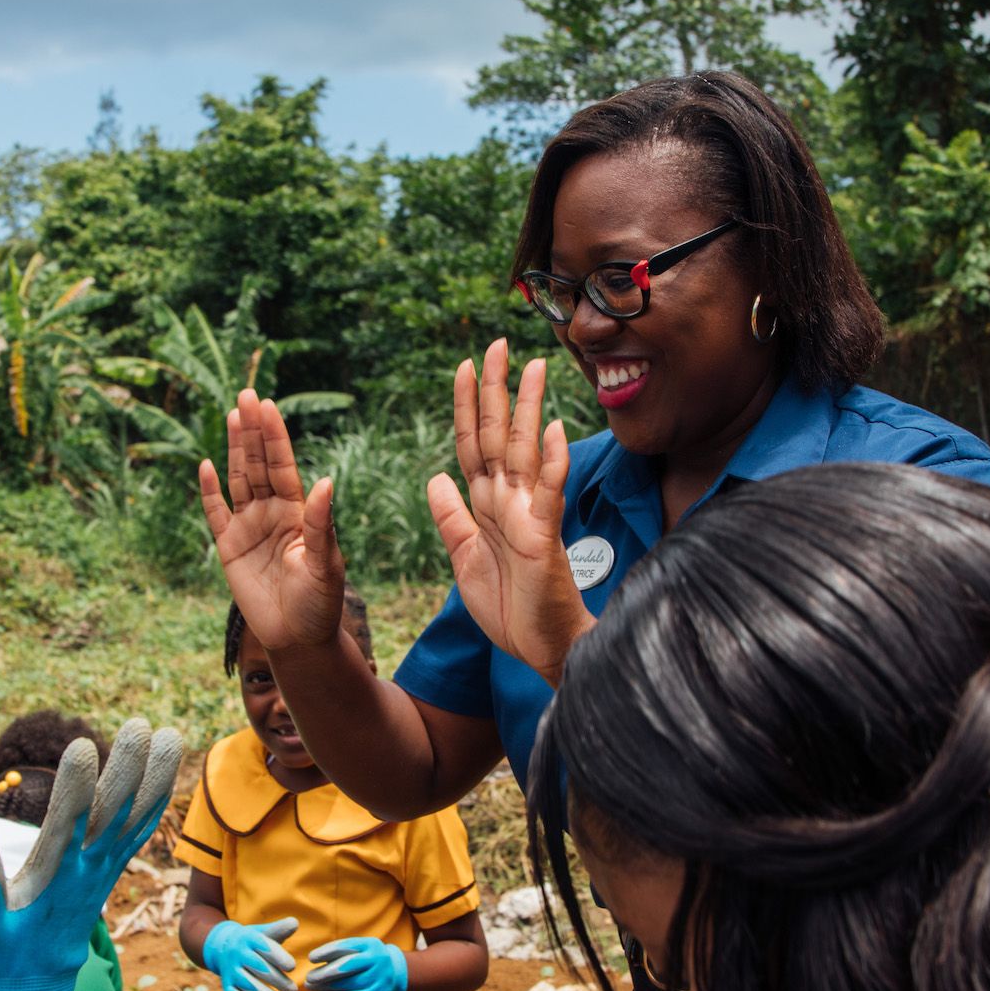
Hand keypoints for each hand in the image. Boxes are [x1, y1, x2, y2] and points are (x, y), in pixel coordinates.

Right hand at [0, 717, 182, 990]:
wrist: (35, 985)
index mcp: (50, 878)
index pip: (65, 825)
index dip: (75, 787)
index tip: (81, 746)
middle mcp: (85, 869)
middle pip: (112, 814)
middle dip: (126, 769)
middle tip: (139, 725)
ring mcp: (104, 868)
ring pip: (136, 818)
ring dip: (155, 778)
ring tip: (170, 735)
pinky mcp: (112, 868)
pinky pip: (141, 830)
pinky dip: (158, 799)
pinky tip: (169, 770)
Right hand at [199, 389, 346, 652]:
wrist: (299, 638)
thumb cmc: (320, 603)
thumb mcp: (326, 564)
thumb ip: (322, 525)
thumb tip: (326, 482)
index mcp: (298, 513)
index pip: (283, 466)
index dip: (275, 437)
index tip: (268, 405)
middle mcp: (272, 514)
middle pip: (259, 465)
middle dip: (253, 431)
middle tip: (247, 395)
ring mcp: (249, 528)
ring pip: (239, 480)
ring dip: (235, 450)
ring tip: (233, 416)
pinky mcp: (228, 549)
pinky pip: (216, 514)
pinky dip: (209, 492)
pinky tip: (206, 466)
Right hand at [202, 918, 299, 990]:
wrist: (223, 947)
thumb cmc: (253, 940)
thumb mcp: (264, 932)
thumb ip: (280, 929)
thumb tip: (294, 923)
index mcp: (249, 938)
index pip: (264, 946)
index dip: (278, 957)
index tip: (292, 967)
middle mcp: (237, 953)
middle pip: (258, 967)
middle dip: (277, 980)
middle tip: (294, 990)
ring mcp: (230, 970)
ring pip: (247, 984)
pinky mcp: (226, 985)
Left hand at [305, 937, 408, 990]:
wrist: (394, 972)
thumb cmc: (367, 958)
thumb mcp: (359, 948)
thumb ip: (340, 952)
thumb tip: (314, 959)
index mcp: (371, 945)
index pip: (346, 947)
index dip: (327, 952)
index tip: (311, 957)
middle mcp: (378, 960)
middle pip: (348, 967)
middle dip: (325, 973)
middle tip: (308, 978)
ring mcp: (380, 979)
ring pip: (350, 985)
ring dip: (327, 988)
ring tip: (312, 988)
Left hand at [427, 338, 592, 684]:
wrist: (540, 647)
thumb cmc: (509, 606)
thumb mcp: (463, 558)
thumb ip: (450, 517)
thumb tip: (434, 476)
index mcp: (486, 504)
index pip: (471, 443)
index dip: (465, 405)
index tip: (463, 366)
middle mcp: (509, 501)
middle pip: (497, 435)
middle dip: (495, 390)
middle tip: (497, 343)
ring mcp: (530, 516)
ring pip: (526, 451)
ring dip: (529, 409)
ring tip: (533, 367)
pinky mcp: (547, 538)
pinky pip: (550, 494)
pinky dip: (552, 463)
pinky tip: (554, 431)